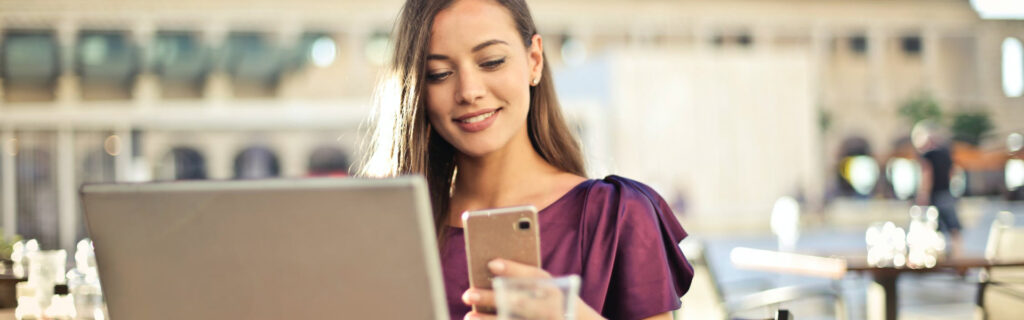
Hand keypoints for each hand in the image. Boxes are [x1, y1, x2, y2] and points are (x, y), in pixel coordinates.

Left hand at [462, 259, 604, 319]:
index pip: (535, 276)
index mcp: (557, 290)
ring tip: (469, 317)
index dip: (513, 270)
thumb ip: (525, 280)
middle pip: (520, 303)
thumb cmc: (556, 303)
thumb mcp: (549, 288)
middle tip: (469, 294)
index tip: (491, 264)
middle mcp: (554, 309)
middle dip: (493, 299)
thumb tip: (491, 269)